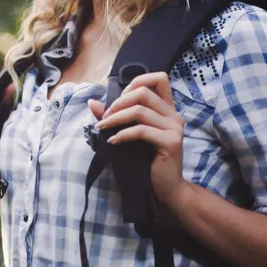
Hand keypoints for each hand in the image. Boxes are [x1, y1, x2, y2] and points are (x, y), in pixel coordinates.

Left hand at [89, 72, 190, 215]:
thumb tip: (92, 102)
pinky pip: (141, 131)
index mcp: (167, 109)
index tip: (118, 100)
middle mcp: (174, 115)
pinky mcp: (170, 142)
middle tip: (104, 117)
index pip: (159, 78)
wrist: (167, 188)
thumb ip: (114, 117)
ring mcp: (174, 128)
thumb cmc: (147, 161)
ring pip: (139, 110)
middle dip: (118, 102)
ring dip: (115, 118)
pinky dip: (122, 134)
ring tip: (103, 128)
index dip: (135, 82)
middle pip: (143, 92)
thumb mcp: (129, 135)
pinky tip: (113, 142)